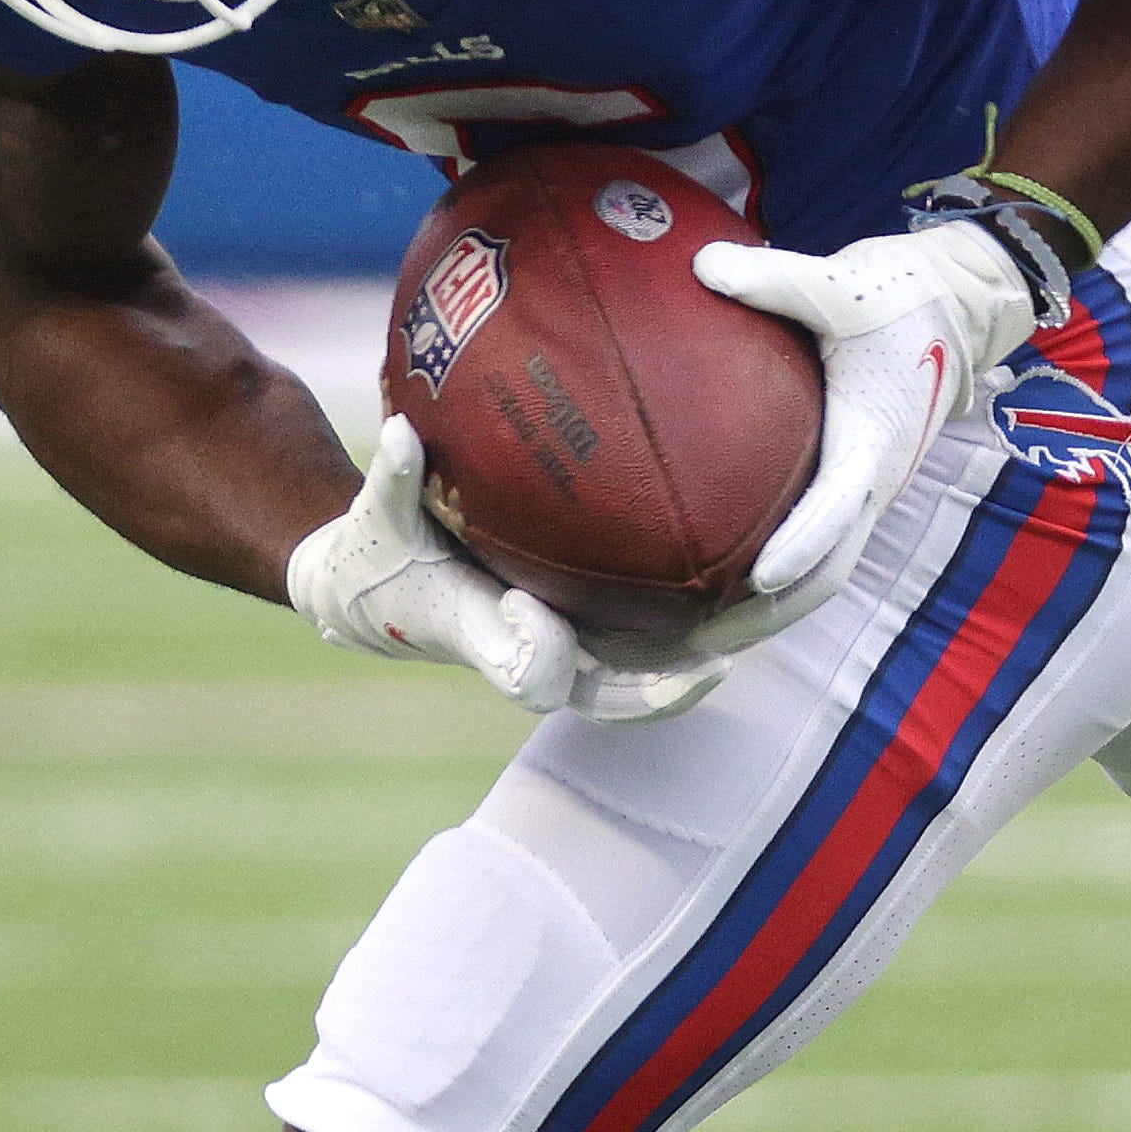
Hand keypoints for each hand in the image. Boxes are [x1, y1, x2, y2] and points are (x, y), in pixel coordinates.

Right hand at [282, 423, 710, 723]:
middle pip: (603, 698)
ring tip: (753, 639)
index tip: (535, 609)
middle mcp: (532, 657)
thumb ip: (392, 481)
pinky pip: (646, 647)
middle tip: (711, 669)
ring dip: (693, 668)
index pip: (523, 671)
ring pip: (639, 680)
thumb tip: (404, 433)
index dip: (536, 650)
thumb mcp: (378, 518)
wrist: (378, 594)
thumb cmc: (381, 551)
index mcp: (483, 638)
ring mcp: (565, 652)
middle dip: (657, 693)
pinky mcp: (587, 633)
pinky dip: (690, 633)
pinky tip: (742, 593)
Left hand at [688, 216, 1035, 646]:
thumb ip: (775, 279)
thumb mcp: (841, 280)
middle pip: (827, 575)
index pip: (837, 504)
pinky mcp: (854, 487)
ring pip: (823, 575)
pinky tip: (718, 590)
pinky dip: (775, 584)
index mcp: (872, 438)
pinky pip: (816, 551)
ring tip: (695, 640)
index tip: (755, 576)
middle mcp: (874, 480)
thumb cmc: (901, 294)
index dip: (801, 543)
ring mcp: (867, 491)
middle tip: (697, 644)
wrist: (960, 303)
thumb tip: (703, 268)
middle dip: (767, 616)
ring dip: (768, 614)